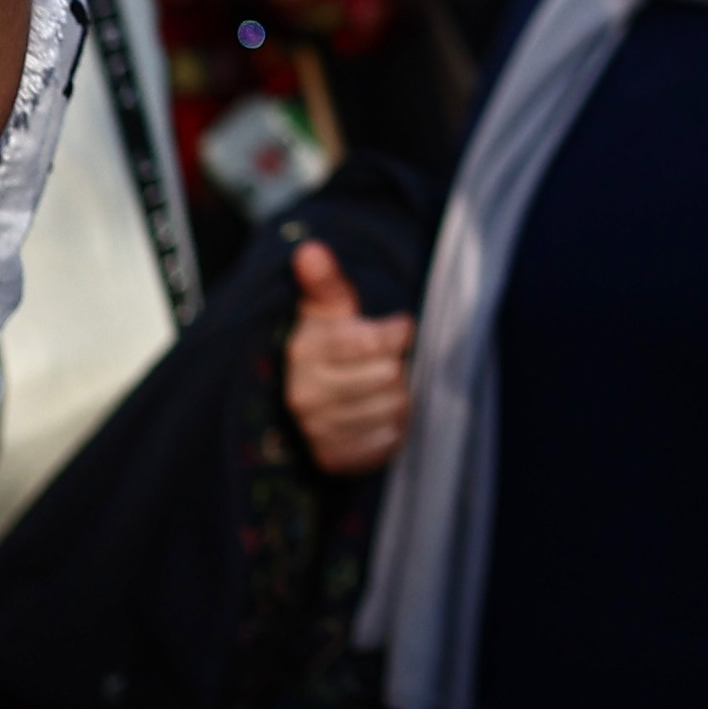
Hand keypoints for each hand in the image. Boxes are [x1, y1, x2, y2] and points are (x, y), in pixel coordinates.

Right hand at [281, 237, 412, 476]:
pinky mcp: (334, 458)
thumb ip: (325, 281)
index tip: (403, 326)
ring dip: (400, 397)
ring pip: (392, 409)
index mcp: (304, 351)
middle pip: (386, 376)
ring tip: (386, 387)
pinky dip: (394, 427)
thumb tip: (310, 250)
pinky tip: (382, 413)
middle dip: (398, 365)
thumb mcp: (328, 308)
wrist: (311, 398)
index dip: (395, 334)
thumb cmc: (329, 342)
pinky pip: (387, 441)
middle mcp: (305, 395)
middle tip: (391, 361)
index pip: (367, 343)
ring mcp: (318, 431)